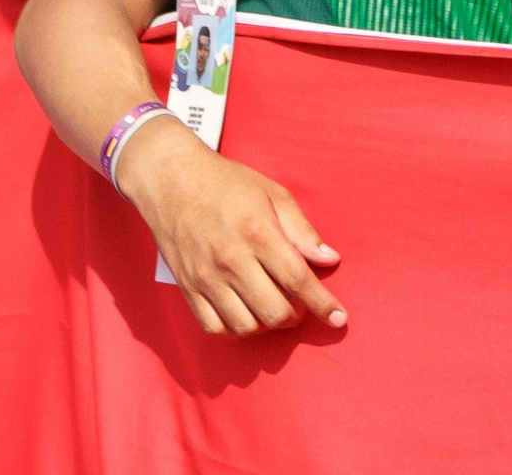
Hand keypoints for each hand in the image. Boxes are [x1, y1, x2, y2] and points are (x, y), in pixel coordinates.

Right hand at [120, 118, 345, 336]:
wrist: (172, 181)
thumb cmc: (227, 183)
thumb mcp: (272, 193)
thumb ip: (302, 229)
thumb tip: (330, 259)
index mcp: (257, 232)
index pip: (297, 278)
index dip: (322, 303)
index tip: (339, 319)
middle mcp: (231, 260)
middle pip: (274, 311)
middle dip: (296, 315)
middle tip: (301, 304)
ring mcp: (207, 278)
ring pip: (246, 326)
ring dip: (268, 325)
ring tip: (275, 307)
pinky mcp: (189, 289)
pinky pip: (216, 329)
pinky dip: (237, 331)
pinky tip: (247, 315)